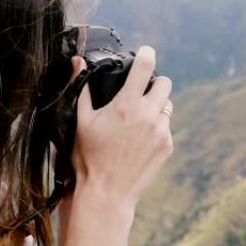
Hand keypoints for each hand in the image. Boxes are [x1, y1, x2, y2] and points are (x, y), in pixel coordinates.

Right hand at [70, 46, 173, 209]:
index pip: (145, 66)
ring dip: (156, 106)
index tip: (145, 52)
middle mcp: (148, 115)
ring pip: (167, 106)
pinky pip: (166, 127)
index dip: (146, 54)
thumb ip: (82, 88)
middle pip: (165, 83)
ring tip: (138, 120)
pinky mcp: (167, 146)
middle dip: (154, 83)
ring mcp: (161, 131)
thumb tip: (78, 64)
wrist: (107, 192)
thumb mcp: (81, 121)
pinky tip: (139, 140)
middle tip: (141, 91)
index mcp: (126, 105)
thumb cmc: (89, 157)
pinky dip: (156, 128)